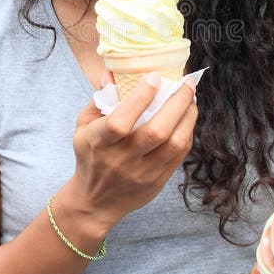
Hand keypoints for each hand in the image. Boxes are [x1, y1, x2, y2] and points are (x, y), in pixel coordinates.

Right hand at [70, 71, 197, 230]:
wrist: (96, 201)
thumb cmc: (90, 156)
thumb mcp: (83, 127)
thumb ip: (99, 98)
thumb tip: (112, 72)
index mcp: (99, 143)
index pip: (120, 122)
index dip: (139, 98)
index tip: (155, 77)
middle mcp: (122, 159)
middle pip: (156, 131)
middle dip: (176, 103)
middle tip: (186, 83)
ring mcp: (142, 172)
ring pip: (174, 144)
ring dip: (187, 117)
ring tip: (190, 99)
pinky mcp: (158, 181)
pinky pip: (179, 154)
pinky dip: (187, 132)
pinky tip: (187, 118)